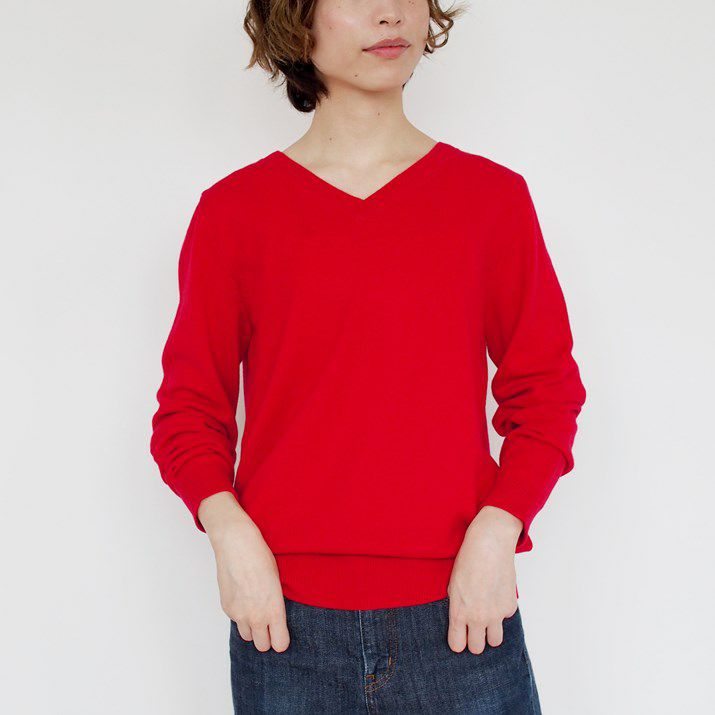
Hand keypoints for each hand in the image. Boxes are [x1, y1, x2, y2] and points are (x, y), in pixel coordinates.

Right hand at [198, 492, 289, 652]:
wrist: (236, 543)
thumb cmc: (261, 557)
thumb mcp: (277, 581)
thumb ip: (276, 604)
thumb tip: (276, 618)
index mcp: (273, 609)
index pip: (280, 644)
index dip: (282, 640)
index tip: (282, 633)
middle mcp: (255, 616)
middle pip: (262, 646)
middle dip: (267, 638)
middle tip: (270, 625)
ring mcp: (239, 614)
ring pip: (248, 636)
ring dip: (253, 629)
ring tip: (257, 611)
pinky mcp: (227, 608)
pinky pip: (236, 621)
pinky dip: (241, 616)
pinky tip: (245, 599)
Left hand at [446, 506, 521, 653]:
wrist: (490, 544)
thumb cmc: (468, 560)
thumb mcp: (453, 584)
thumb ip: (456, 606)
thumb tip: (460, 619)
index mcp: (460, 612)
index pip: (457, 645)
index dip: (457, 642)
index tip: (459, 636)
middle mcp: (478, 617)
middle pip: (477, 649)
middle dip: (474, 640)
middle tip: (474, 628)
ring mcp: (496, 614)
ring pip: (495, 641)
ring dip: (490, 632)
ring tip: (487, 617)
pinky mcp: (510, 607)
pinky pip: (505, 619)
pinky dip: (501, 612)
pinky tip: (496, 595)